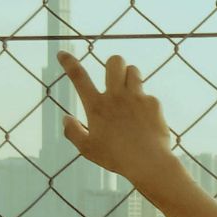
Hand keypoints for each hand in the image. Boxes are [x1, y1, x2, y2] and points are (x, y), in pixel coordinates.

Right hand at [56, 52, 187, 196]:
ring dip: (130, 77)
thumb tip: (66, 118)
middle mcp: (116, 97)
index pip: (79, 77)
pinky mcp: (153, 103)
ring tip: (130, 94)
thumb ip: (72, 132)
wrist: (149, 163)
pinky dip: (145, 102)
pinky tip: (146, 119)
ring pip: (134, 70)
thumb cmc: (116, 158)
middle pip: (114, 61)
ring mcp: (136, 98)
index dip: (69, 63)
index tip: (62, 53)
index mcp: (96, 106)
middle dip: (113, 64)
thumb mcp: (87, 149)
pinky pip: (148, 94)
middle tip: (114, 77)